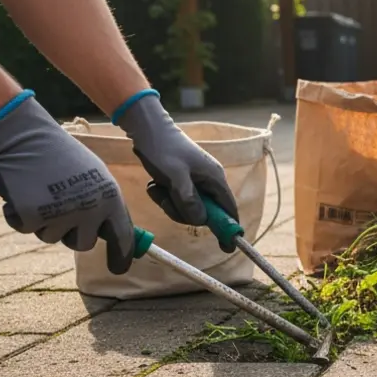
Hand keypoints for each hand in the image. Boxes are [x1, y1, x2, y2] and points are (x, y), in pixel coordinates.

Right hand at [0, 93, 134, 273]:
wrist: (25, 137)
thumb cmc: (61, 154)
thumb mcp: (95, 177)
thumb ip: (104, 205)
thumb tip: (112, 235)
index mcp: (110, 198)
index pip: (122, 237)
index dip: (121, 256)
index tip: (118, 268)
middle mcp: (89, 210)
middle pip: (83, 243)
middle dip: (71, 233)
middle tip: (60, 210)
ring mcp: (60, 215)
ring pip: (52, 237)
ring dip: (44, 222)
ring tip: (41, 192)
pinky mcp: (31, 217)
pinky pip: (26, 228)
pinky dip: (20, 215)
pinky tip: (22, 192)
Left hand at [115, 92, 238, 239]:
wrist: (147, 129)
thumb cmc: (163, 150)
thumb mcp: (175, 177)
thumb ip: (189, 200)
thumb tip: (201, 220)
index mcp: (215, 179)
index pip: (229, 209)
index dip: (228, 228)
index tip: (226, 247)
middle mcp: (209, 181)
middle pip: (205, 212)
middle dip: (184, 212)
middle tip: (167, 202)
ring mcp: (196, 181)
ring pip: (188, 207)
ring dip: (170, 204)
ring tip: (157, 188)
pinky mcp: (183, 181)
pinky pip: (178, 199)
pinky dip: (165, 196)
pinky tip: (155, 185)